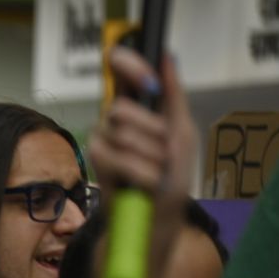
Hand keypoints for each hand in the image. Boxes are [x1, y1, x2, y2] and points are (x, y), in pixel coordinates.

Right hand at [87, 48, 196, 267]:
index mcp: (141, 107)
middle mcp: (117, 121)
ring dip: (149, 155)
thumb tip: (168, 56)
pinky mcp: (94, 163)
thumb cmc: (171, 181)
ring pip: (120, 132)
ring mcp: (103, 141)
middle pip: (122, 107)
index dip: (129, 65)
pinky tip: (146, 182)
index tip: (149, 80)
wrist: (156, 221)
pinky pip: (114, 155)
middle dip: (152, 131)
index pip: (121, 71)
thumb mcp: (184, 135)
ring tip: (157, 172)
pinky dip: (139, 171)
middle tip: (164, 152)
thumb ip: (174, 96)